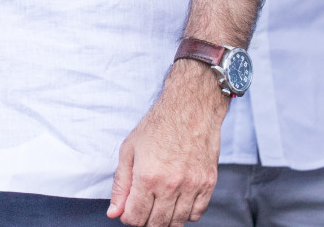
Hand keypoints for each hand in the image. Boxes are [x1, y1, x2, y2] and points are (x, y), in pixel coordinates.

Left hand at [109, 60, 225, 225]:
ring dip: (165, 220)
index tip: (128, 210)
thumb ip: (121, 184)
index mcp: (148, 176)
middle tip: (142, 208)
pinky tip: (177, 201)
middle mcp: (171, 185)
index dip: (128, 217)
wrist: (190, 109)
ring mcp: (192, 186)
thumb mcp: (129, 150)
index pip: (135, 217)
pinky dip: (185, 214)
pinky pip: (197, 214)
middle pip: (156, 224)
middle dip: (145, 221)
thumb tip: (114, 211)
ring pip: (177, 222)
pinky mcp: (208, 184)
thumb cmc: (158, 126)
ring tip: (158, 204)